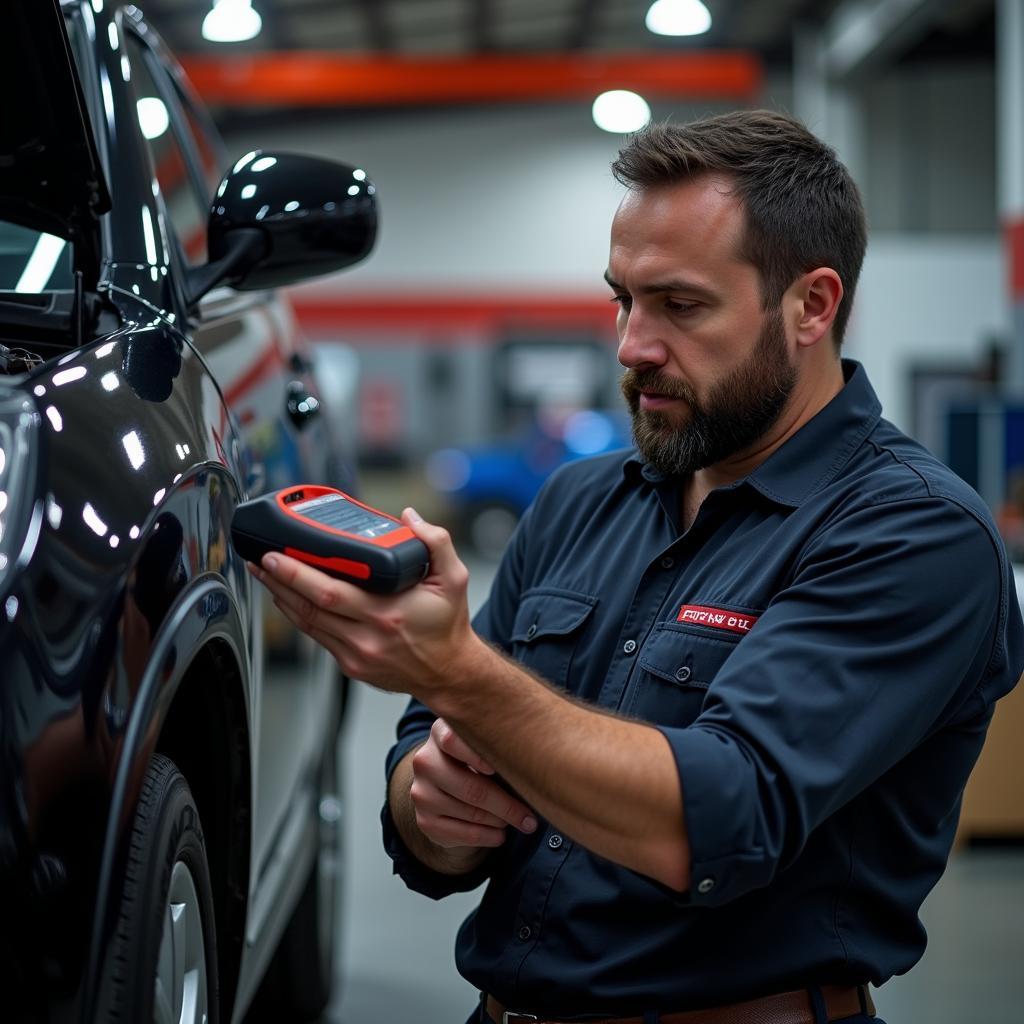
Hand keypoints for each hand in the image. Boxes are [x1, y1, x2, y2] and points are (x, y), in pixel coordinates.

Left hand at [251, 508, 484, 697]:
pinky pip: (317, 636)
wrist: (449, 672)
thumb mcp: (454, 579)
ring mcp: (356, 654)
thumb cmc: (447, 625)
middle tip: (261, 559)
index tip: (278, 554)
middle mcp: (368, 636)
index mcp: (388, 612)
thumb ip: (436, 542)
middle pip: (310, 606)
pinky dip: (299, 615)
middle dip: (280, 580)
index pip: (331, 591)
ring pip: (308, 623)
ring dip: (282, 597)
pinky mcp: (350, 664)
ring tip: (266, 574)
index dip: (298, 573)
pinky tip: (289, 599)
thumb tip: (410, 517)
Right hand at [410, 718, 536, 853]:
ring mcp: (421, 792)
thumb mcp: (487, 746)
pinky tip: (500, 834)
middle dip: (506, 805)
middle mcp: (425, 761)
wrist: (449, 788)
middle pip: (470, 787)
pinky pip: (463, 834)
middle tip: (531, 817)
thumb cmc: (481, 761)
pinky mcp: (424, 820)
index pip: (452, 740)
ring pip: (471, 813)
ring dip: (500, 821)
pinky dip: (488, 836)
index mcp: (440, 732)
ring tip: (519, 821)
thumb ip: (501, 748)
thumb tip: (538, 768)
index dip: (477, 755)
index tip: (499, 768)